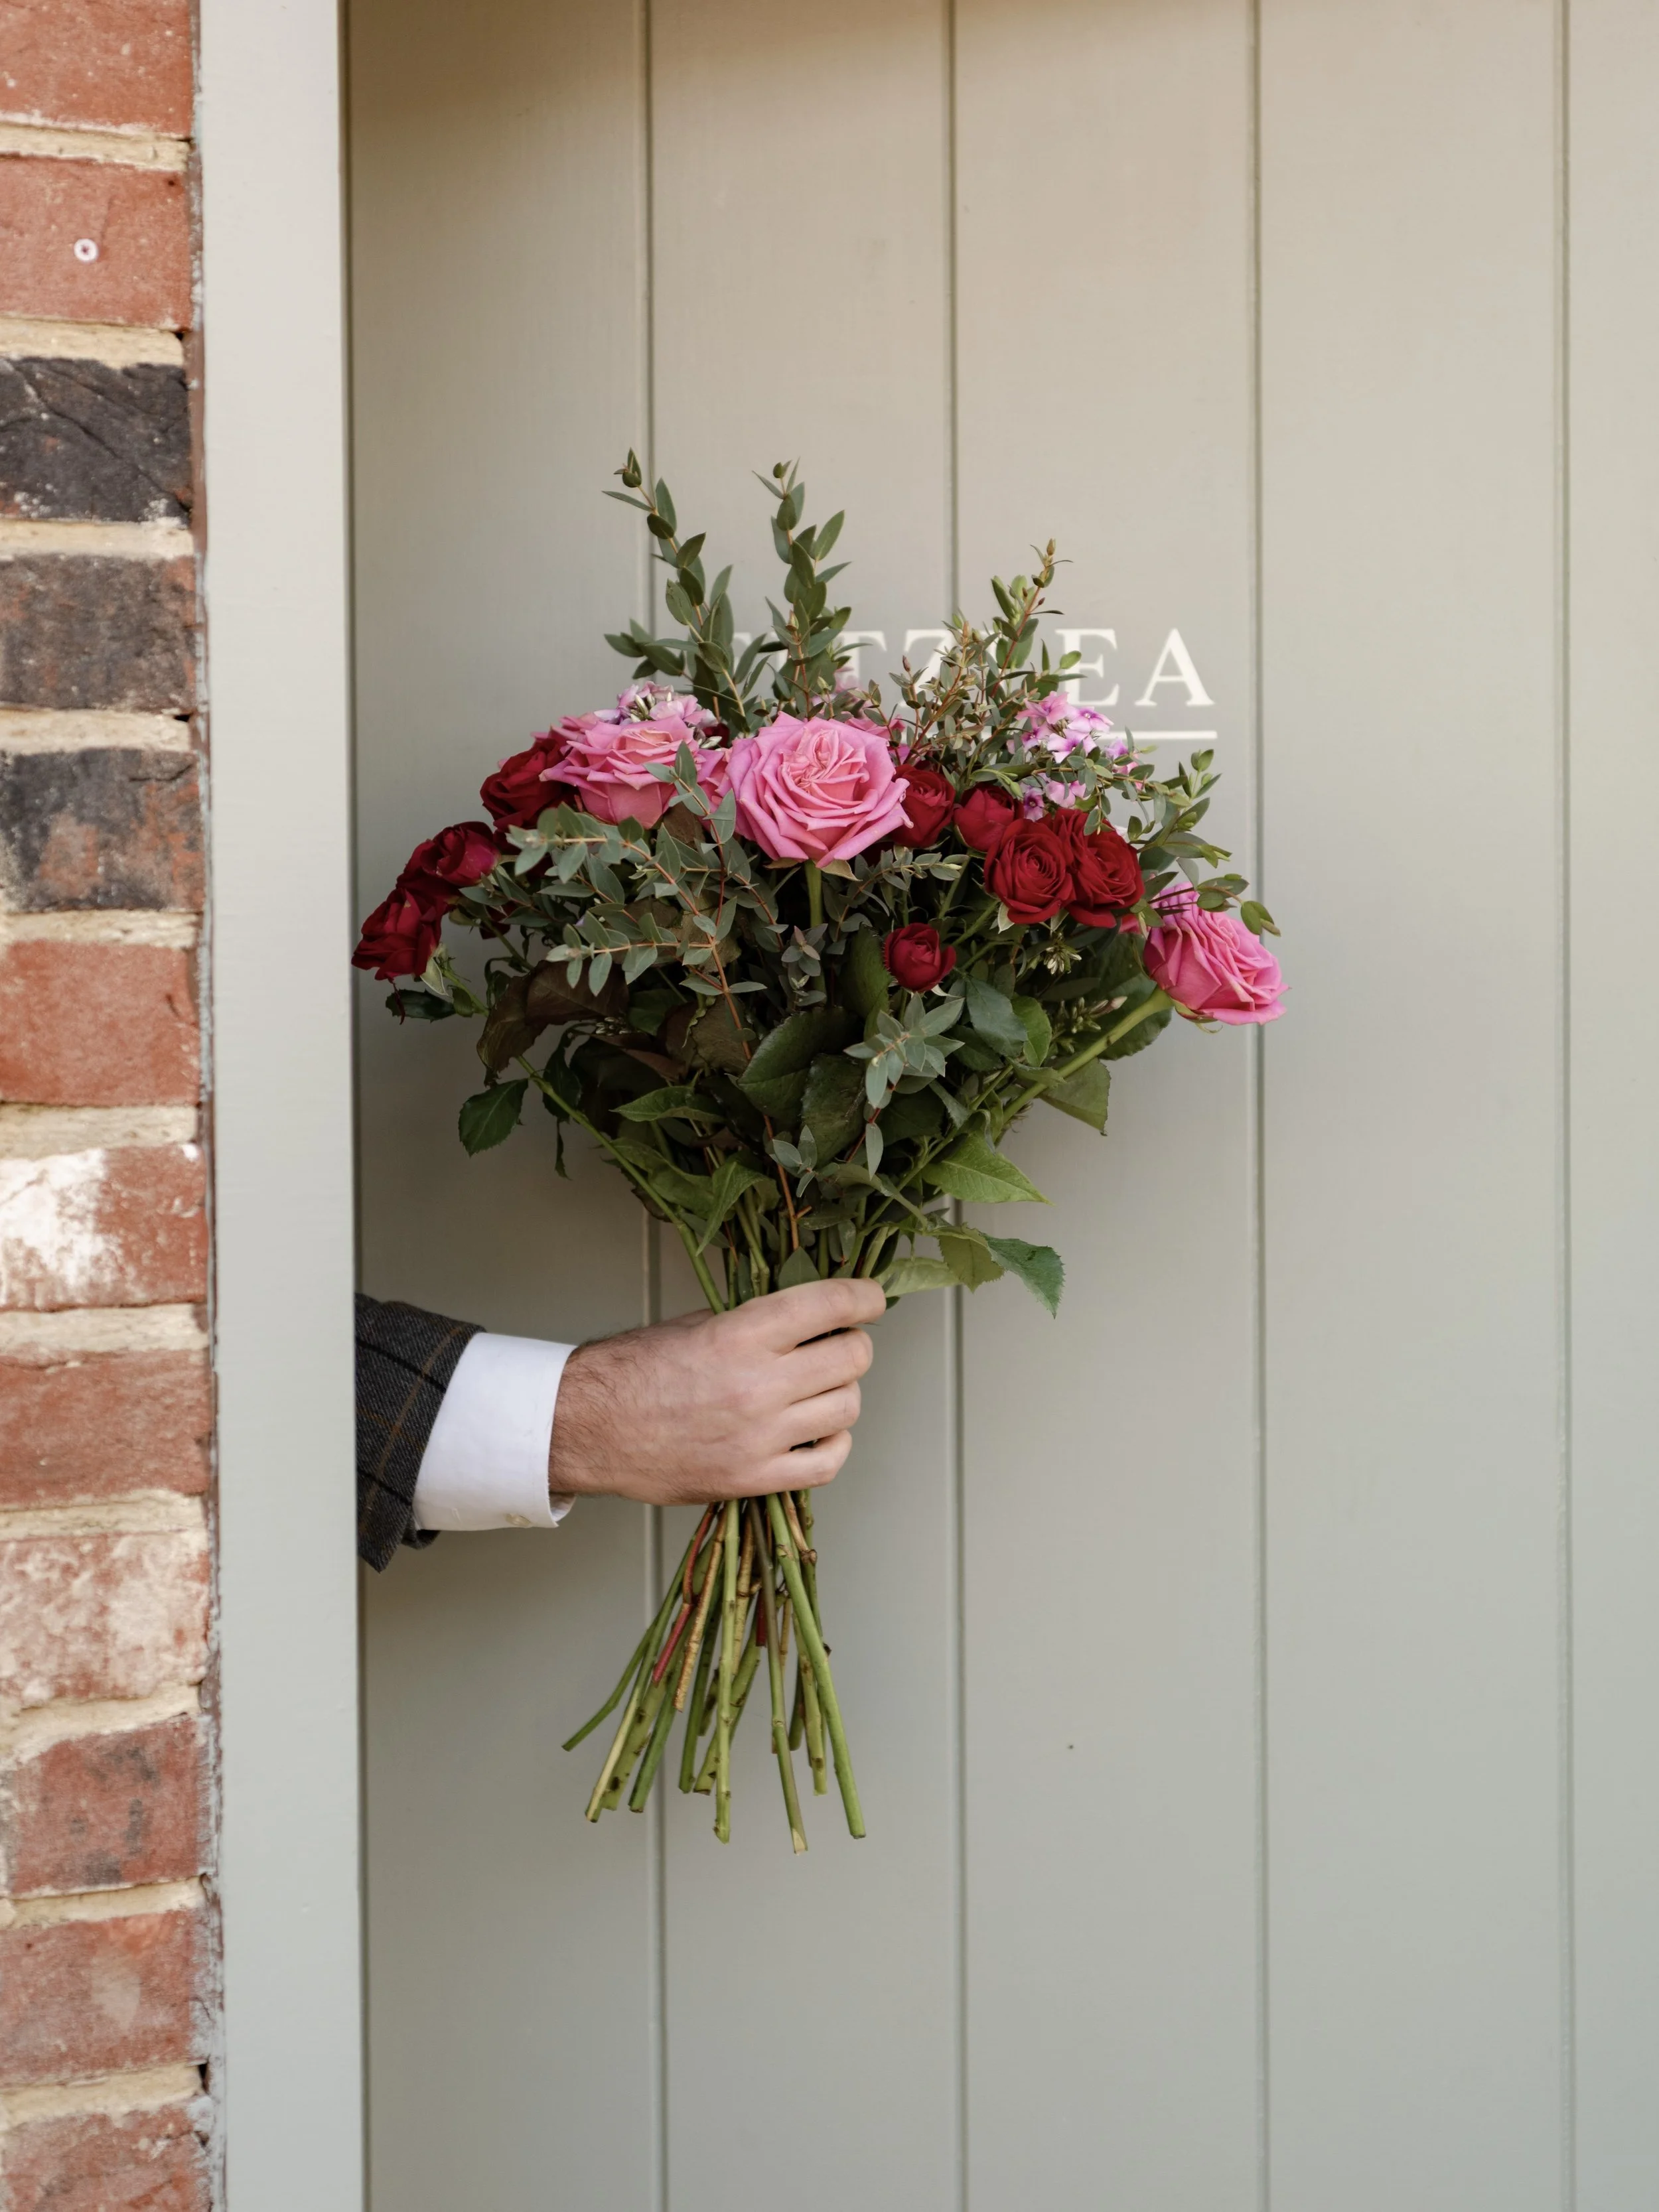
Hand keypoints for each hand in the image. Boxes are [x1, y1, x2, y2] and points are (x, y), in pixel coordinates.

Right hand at [548, 1278, 884, 1507]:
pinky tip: (819, 1431)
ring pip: (847, 1407)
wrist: (590, 1429)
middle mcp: (757, 1385)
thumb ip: (755, 1321)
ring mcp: (760, 1436)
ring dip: (843, 1392)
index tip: (871, 1299)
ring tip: (820, 1388)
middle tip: (840, 1344)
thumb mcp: (694, 1325)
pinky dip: (835, 1444)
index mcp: (741, 1335)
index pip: (829, 1306)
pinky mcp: (754, 1478)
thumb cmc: (634, 1372)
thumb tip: (808, 1316)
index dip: (862, 1297)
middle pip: (851, 1358)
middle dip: (853, 1344)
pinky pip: (828, 1462)